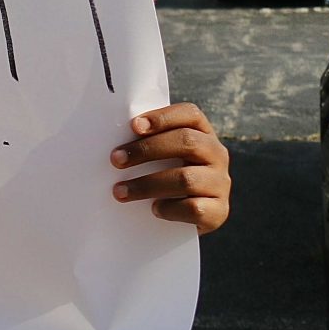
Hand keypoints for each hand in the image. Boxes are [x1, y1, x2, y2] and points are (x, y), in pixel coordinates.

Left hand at [110, 102, 230, 233]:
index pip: (190, 114)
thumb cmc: (163, 174)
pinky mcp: (219, 211)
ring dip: (147, 185)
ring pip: (186, 178)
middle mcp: (217, 155)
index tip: (134, 126)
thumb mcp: (159, 155)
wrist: (187, 214)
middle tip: (115, 160)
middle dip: (147, 150)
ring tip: (120, 191)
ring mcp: (220, 183)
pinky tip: (153, 209)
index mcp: (202, 133)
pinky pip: (194, 208)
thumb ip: (146, 140)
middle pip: (187, 142)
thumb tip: (107, 136)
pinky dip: (169, 208)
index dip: (163, 118)